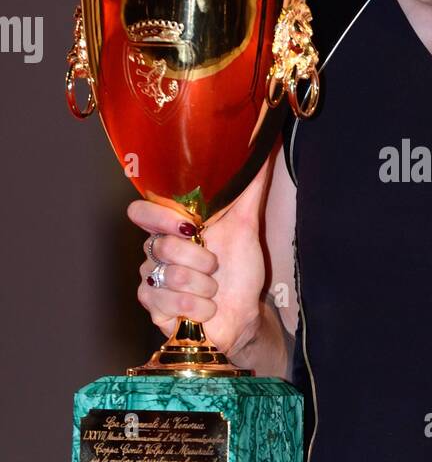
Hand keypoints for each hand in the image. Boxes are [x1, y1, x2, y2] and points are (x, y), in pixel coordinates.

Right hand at [127, 159, 270, 357]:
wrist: (244, 313)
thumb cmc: (240, 269)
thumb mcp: (247, 225)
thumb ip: (249, 188)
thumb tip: (262, 148)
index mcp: (172, 227)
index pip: (140, 211)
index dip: (157, 216)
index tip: (189, 226)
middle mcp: (157, 251)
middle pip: (161, 246)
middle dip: (199, 260)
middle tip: (215, 267)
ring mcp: (152, 279)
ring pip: (168, 276)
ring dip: (203, 287)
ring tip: (214, 290)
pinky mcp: (153, 307)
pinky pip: (165, 302)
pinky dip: (197, 307)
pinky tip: (206, 309)